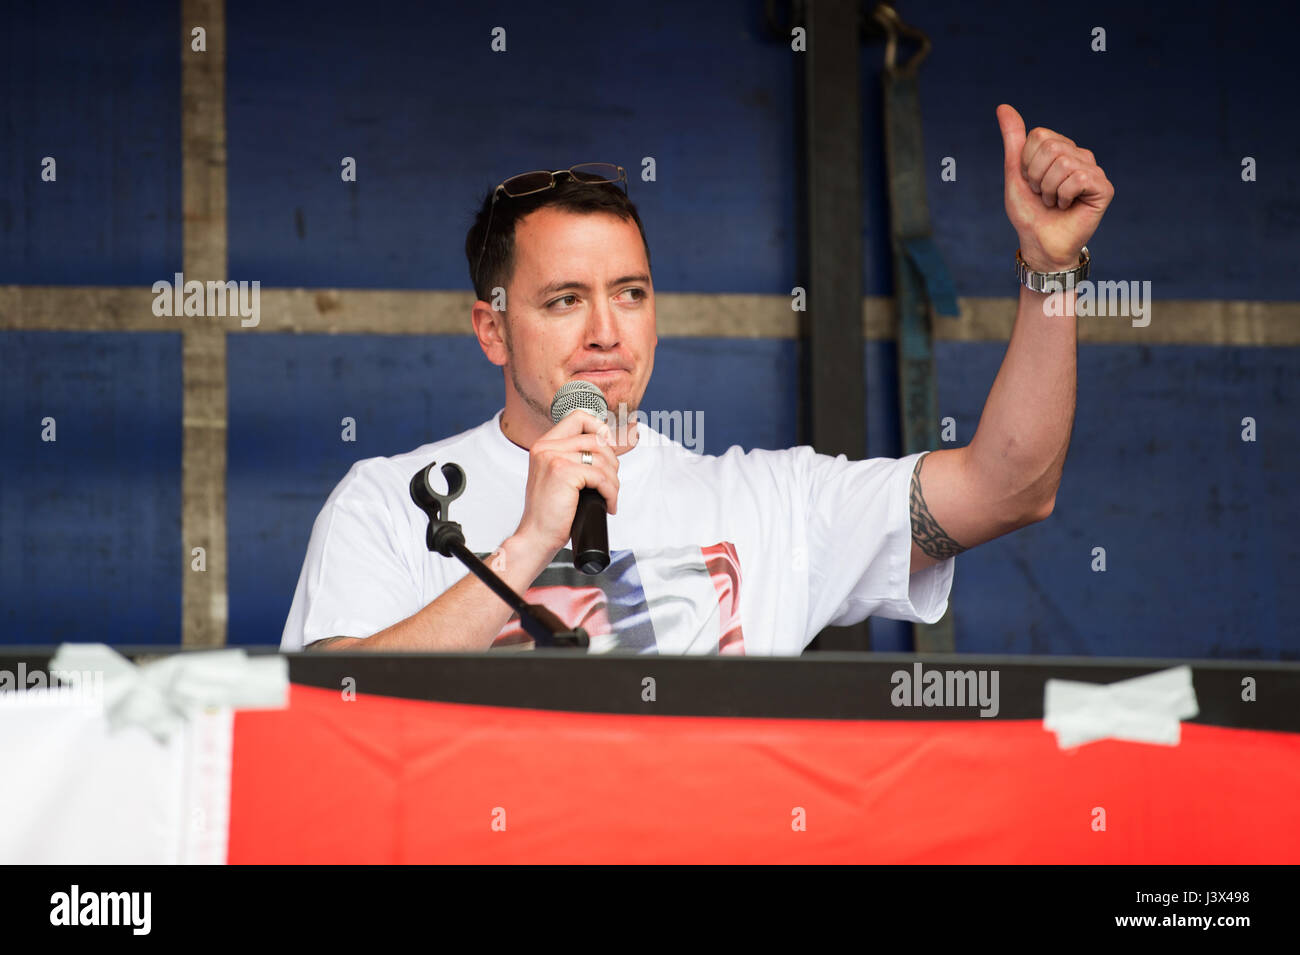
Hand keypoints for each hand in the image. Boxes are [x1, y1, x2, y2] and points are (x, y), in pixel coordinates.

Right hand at [512, 410, 618, 559]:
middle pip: (596, 438)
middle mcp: (546, 447)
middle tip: (609, 484)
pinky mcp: (563, 472)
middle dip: (611, 462)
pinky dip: (611, 492)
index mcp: (544, 444)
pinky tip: (608, 504)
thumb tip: (606, 444)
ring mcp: (553, 457)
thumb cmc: (550, 512)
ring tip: (609, 497)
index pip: (578, 417)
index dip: (599, 428)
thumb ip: (572, 457)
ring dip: (613, 480)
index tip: (608, 448)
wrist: (536, 536)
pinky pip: (601, 476)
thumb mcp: (557, 476)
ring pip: (602, 458)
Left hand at [997, 104, 1114, 271]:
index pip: (1038, 136)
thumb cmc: (1029, 212)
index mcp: (1059, 149)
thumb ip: (1013, 140)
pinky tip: (1067, 206)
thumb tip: (1003, 106)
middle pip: (1050, 147)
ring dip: (1049, 190)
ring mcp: (1093, 170)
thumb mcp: (1015, 173)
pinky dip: (1064, 196)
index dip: (1026, 163)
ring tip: (1054, 202)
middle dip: (1036, 177)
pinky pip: (1079, 178)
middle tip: (1042, 195)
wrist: (1040, 243)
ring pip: (1063, 163)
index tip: (1030, 183)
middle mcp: (1079, 155)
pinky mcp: (1103, 187)